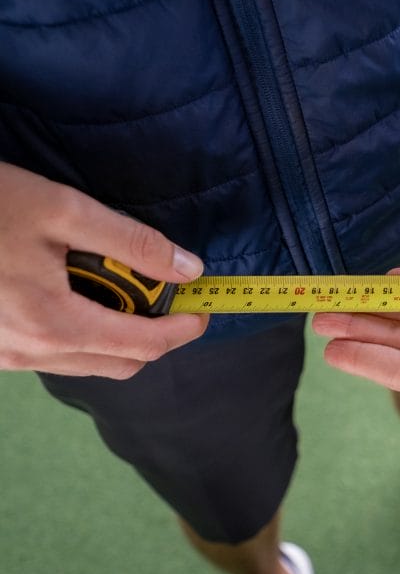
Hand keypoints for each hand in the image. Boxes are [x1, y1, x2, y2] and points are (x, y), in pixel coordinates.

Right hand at [0, 162, 208, 378]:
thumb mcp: (63, 210)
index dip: (184, 330)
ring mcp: (5, 356)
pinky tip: (74, 290)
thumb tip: (190, 270)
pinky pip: (53, 354)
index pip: (145, 345)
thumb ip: (133, 244)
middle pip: (121, 363)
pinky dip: (81, 331)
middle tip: (164, 292)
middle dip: (155, 332)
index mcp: (55, 323)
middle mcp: (30, 352)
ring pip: (87, 362)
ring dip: (117, 332)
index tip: (204, 307)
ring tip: (119, 283)